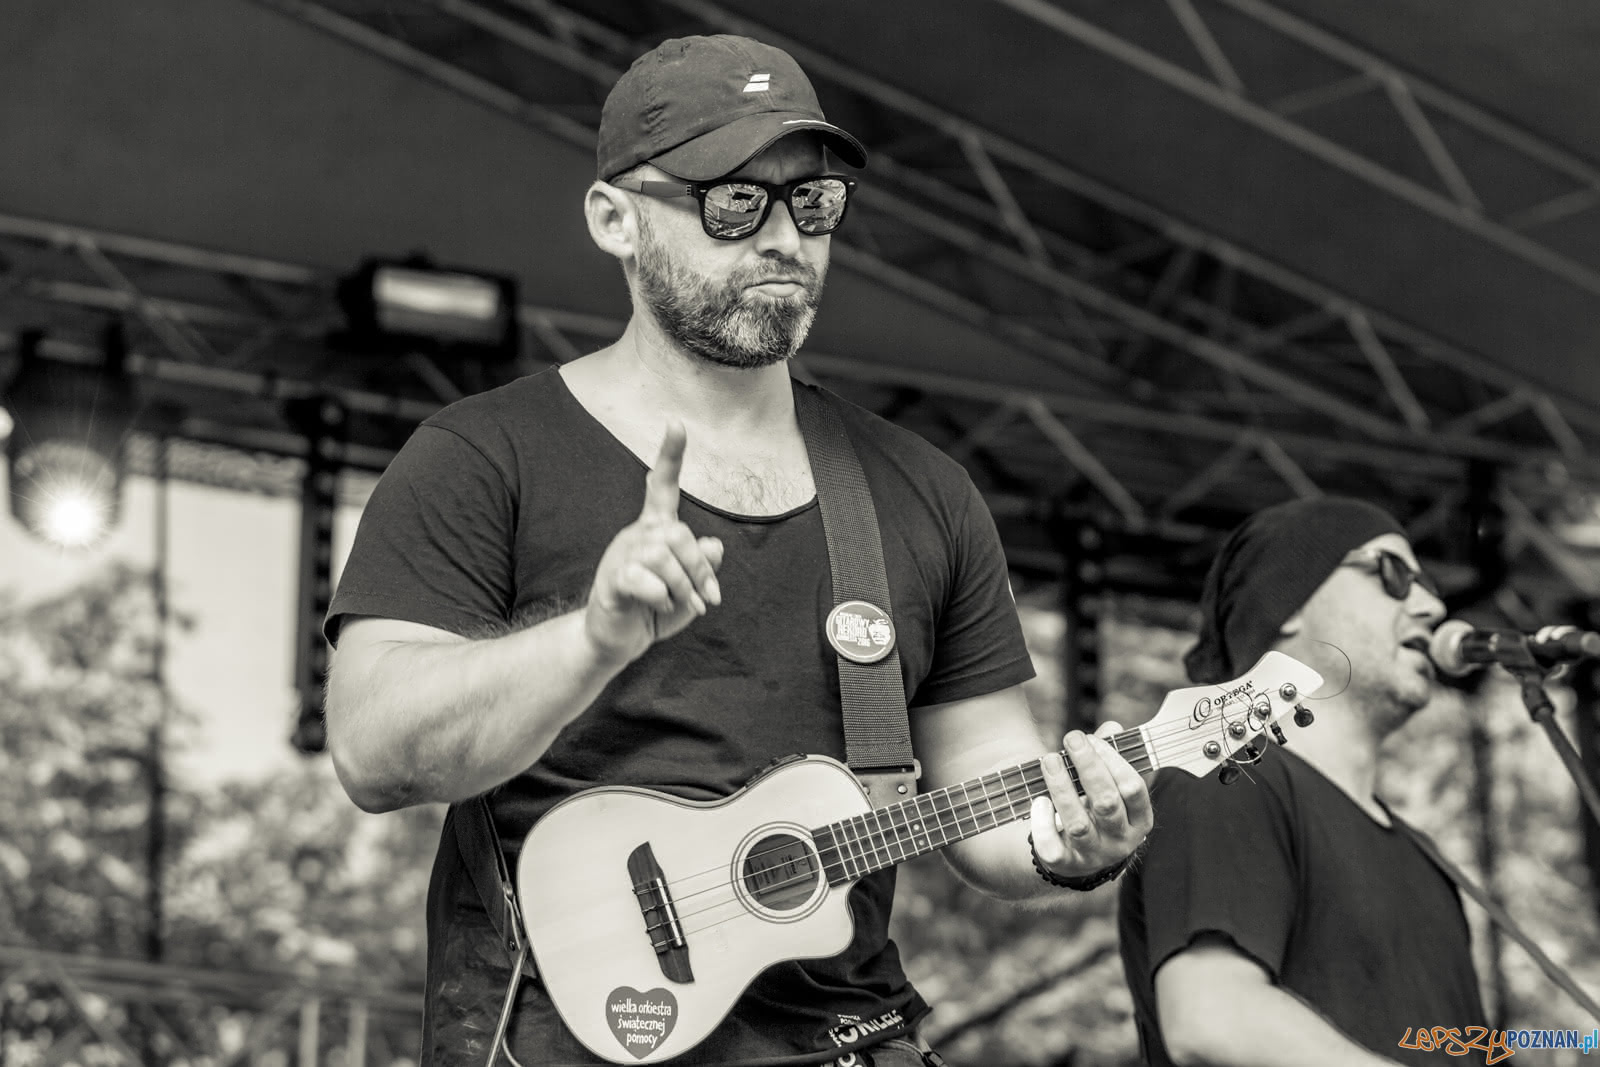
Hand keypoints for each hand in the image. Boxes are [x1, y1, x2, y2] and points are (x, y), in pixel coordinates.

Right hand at [585, 422, 724, 664]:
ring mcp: (621, 555)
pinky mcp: (612, 579)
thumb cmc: (654, 609)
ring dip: (682, 586)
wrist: (618, 639)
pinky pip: (644, 579)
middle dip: (699, 568)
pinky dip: (662, 598)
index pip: (662, 485)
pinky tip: (659, 608)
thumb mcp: (689, 589)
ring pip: (663, 555)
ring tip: (682, 605)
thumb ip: (703, 567)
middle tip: (708, 598)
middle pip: (678, 533)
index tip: (677, 423)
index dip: (670, 455)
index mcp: (655, 529)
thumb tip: (714, 546)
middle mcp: (637, 535)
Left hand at [1030, 721, 1152, 878]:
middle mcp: (1120, 840)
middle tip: (1071, 738)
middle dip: (1088, 767)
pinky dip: (1043, 824)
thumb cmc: (1100, 810)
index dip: (1113, 760)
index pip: (1133, 788)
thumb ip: (1111, 757)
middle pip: (1106, 803)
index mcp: (1139, 819)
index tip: (1092, 738)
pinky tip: (1039, 801)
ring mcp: (1093, 854)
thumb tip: (1112, 727)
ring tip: (1049, 760)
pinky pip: (1052, 848)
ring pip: (1078, 824)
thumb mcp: (1112, 786)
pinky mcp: (1066, 863)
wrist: (1084, 856)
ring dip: (1062, 788)